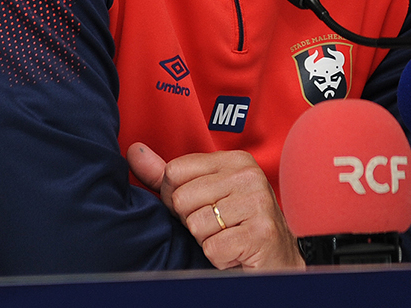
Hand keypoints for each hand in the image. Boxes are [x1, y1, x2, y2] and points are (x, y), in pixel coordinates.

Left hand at [127, 142, 304, 269]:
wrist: (277, 259)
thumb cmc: (236, 226)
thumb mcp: (203, 194)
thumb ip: (167, 175)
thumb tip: (134, 151)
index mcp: (233, 160)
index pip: (175, 172)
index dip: (176, 197)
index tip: (199, 207)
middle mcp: (247, 175)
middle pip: (181, 199)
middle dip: (191, 221)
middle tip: (217, 227)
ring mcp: (257, 202)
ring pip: (196, 225)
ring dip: (206, 240)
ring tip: (227, 237)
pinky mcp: (261, 232)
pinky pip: (213, 247)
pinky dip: (219, 257)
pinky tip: (236, 252)